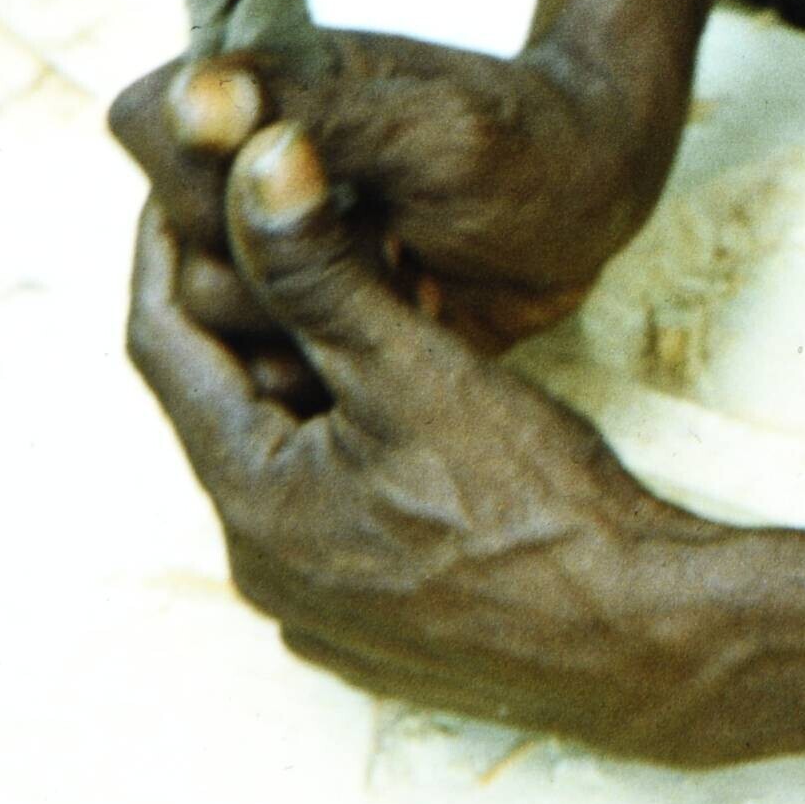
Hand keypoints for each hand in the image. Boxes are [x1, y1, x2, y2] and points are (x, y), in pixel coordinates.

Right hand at [105, 30, 671, 366]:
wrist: (596, 204)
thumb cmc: (530, 144)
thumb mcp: (436, 132)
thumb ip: (318, 120)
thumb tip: (198, 97)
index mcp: (260, 87)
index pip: (147, 126)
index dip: (210, 179)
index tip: (322, 196)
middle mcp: (246, 165)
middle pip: (178, 238)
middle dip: (277, 269)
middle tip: (390, 248)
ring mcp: (275, 242)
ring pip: (216, 313)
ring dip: (309, 320)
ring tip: (406, 284)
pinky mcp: (308, 308)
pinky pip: (267, 361)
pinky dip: (330, 364)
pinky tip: (405, 332)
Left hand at [127, 120, 787, 757]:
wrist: (642, 638)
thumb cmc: (539, 511)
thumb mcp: (415, 368)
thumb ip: (319, 268)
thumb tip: (257, 165)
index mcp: (250, 499)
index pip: (162, 344)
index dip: (169, 248)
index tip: (194, 182)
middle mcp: (262, 567)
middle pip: (220, 403)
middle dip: (246, 312)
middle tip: (282, 226)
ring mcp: (315, 610)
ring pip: (278, 461)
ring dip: (301, 381)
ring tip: (354, 302)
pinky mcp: (369, 633)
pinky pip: (326, 520)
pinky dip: (343, 452)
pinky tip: (402, 411)